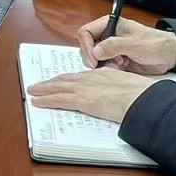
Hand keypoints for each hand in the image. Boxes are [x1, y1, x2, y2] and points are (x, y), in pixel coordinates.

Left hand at [28, 65, 154, 123]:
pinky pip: (58, 99)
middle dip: (51, 82)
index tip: (60, 81)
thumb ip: (121, 90)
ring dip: (44, 89)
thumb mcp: (130, 86)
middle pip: (65, 79)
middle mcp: (91, 79)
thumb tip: (122, 98)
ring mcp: (85, 89)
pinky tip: (36, 101)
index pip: (80, 76)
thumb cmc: (142, 95)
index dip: (68, 79)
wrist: (142, 99)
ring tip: (33, 91)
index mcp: (103, 74)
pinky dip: (46, 100)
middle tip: (39, 84)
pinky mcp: (81, 101)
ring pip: (58, 87)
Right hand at [76, 15, 175, 74]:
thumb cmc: (155, 44)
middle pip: (87, 47)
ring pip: (93, 59)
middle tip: (105, 65)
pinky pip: (103, 67)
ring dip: (102, 65)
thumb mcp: (135, 44)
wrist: (170, 56)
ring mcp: (111, 49)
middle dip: (93, 58)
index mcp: (109, 25)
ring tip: (119, 65)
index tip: (93, 59)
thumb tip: (95, 52)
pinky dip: (109, 70)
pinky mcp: (115, 60)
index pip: (86, 32)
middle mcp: (107, 36)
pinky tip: (122, 68)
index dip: (86, 46)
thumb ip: (114, 45)